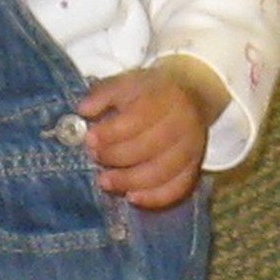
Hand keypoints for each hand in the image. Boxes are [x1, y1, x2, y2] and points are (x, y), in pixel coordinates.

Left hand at [76, 60, 221, 206]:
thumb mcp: (127, 82)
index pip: (138, 118)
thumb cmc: (151, 92)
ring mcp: (192, 147)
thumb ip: (103, 94)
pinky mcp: (195, 166)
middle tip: (95, 157)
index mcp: (166, 97)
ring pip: (162, 172)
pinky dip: (154, 197)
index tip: (90, 139)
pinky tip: (131, 197)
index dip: (112, 133)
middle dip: (116, 156)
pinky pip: (178, 188)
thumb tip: (84, 110)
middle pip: (149, 147)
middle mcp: (183, 123)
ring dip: (130, 181)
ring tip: (105, 181)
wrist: (192, 94)